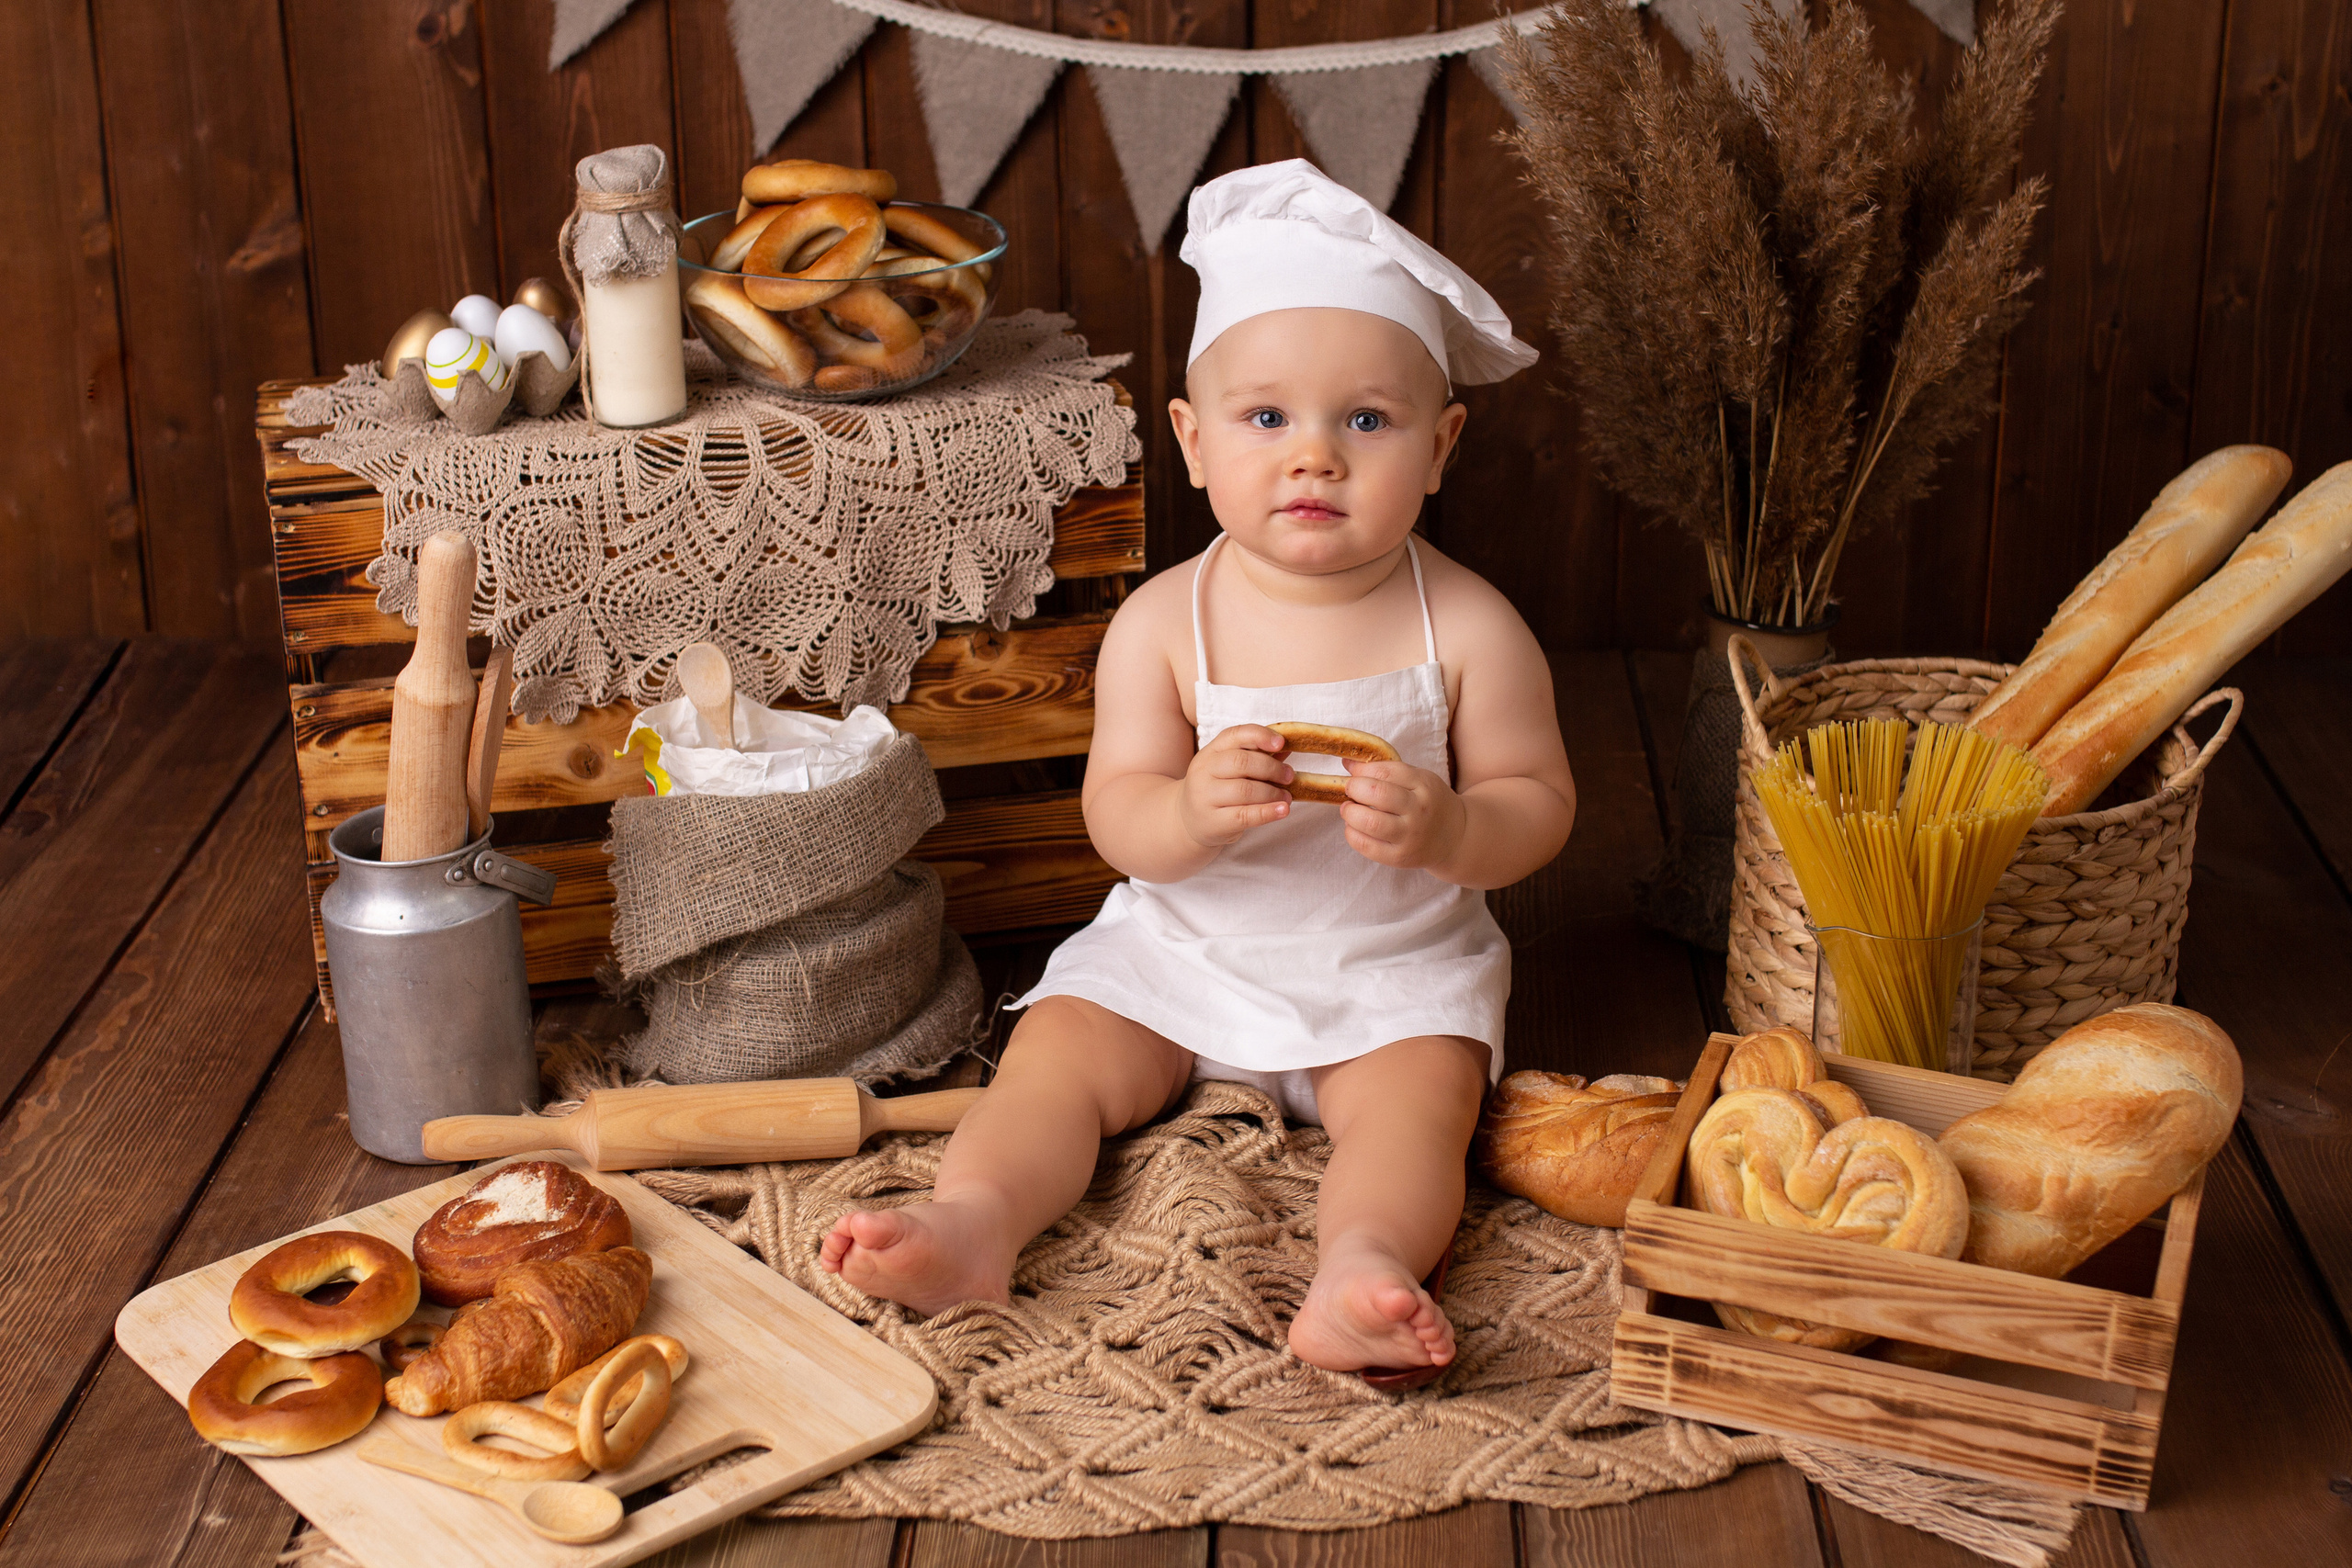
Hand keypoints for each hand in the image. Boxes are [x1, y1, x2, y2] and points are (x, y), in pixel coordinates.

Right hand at [1180, 724, 1294, 848]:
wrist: (1187, 821)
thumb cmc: (1217, 790)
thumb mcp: (1229, 769)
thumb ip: (1257, 757)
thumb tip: (1288, 747)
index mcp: (1210, 752)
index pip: (1234, 735)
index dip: (1260, 736)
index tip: (1281, 743)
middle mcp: (1204, 771)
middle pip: (1241, 762)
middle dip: (1271, 768)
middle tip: (1289, 776)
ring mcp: (1205, 797)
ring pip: (1245, 790)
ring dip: (1272, 793)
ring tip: (1287, 797)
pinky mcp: (1213, 822)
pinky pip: (1244, 815)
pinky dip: (1268, 812)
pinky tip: (1282, 810)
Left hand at [1336, 760, 1467, 870]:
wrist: (1456, 838)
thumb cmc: (1430, 804)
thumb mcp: (1419, 780)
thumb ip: (1387, 771)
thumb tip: (1348, 763)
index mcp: (1424, 785)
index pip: (1384, 772)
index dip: (1361, 770)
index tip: (1353, 771)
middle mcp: (1419, 810)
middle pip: (1376, 794)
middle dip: (1354, 788)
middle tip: (1350, 790)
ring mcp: (1410, 836)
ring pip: (1370, 822)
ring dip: (1350, 812)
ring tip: (1349, 809)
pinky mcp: (1400, 858)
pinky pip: (1366, 845)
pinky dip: (1352, 834)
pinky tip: (1354, 827)